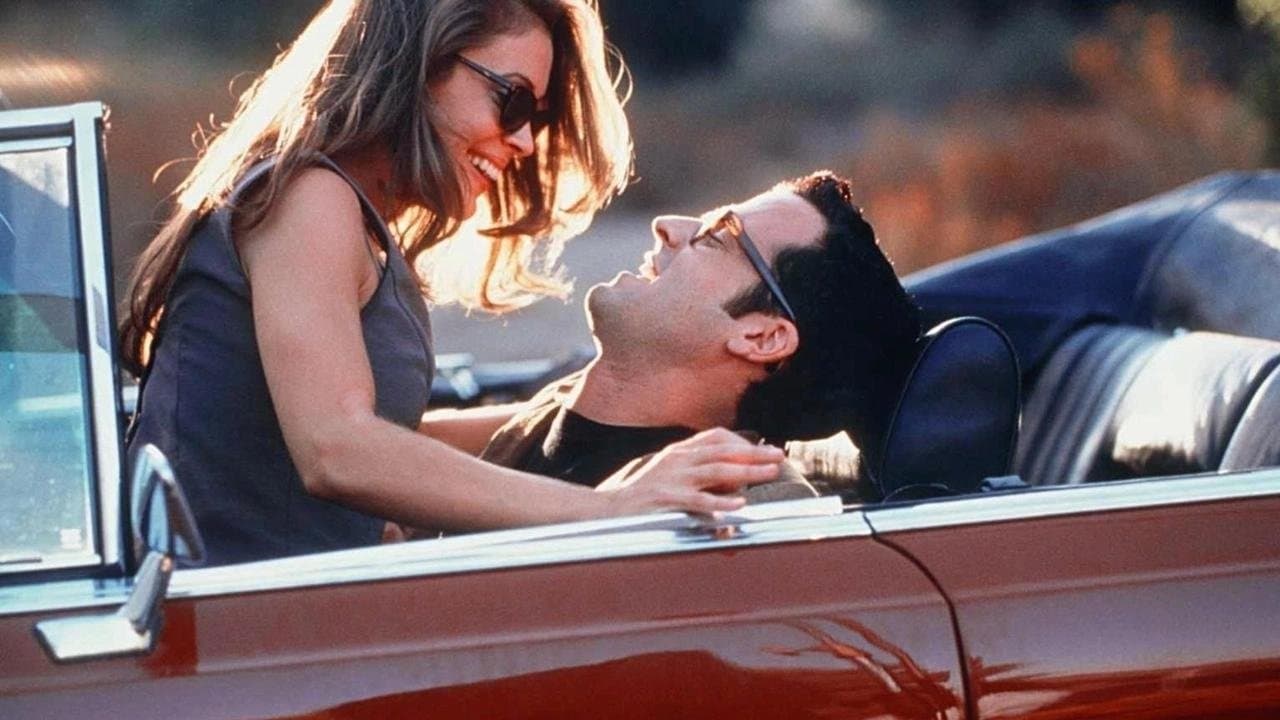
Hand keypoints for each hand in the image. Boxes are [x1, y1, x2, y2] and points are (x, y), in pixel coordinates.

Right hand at [597, 428, 784, 515]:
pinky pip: (698, 500)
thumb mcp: (670, 477)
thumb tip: (735, 483)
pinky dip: (720, 502)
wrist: (607, 511)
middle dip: (754, 453)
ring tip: (770, 472)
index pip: (716, 437)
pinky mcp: (667, 500)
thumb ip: (699, 476)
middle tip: (779, 456)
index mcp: (679, 452)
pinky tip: (739, 504)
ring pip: (716, 470)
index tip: (766, 450)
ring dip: (747, 470)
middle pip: (723, 451)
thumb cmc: (643, 498)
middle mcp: (677, 460)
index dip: (743, 442)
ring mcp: (672, 479)